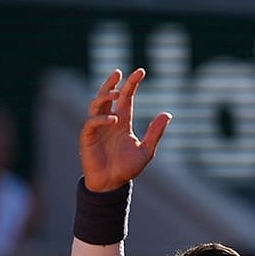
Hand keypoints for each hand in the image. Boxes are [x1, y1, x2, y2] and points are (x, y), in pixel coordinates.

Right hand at [79, 68, 170, 191]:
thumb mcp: (146, 150)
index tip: (140, 71)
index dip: (132, 84)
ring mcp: (97, 128)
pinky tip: (114, 120)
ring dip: (104, 97)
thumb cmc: (127, 168)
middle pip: (107, 96)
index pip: (126, 98)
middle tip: (118, 72)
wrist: (112, 184)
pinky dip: (101, 119)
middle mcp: (109, 121)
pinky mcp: (87, 138)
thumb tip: (167, 114)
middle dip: (111, 83)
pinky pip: (91, 123)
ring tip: (116, 93)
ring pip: (96, 105)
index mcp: (123, 121)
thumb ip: (155, 133)